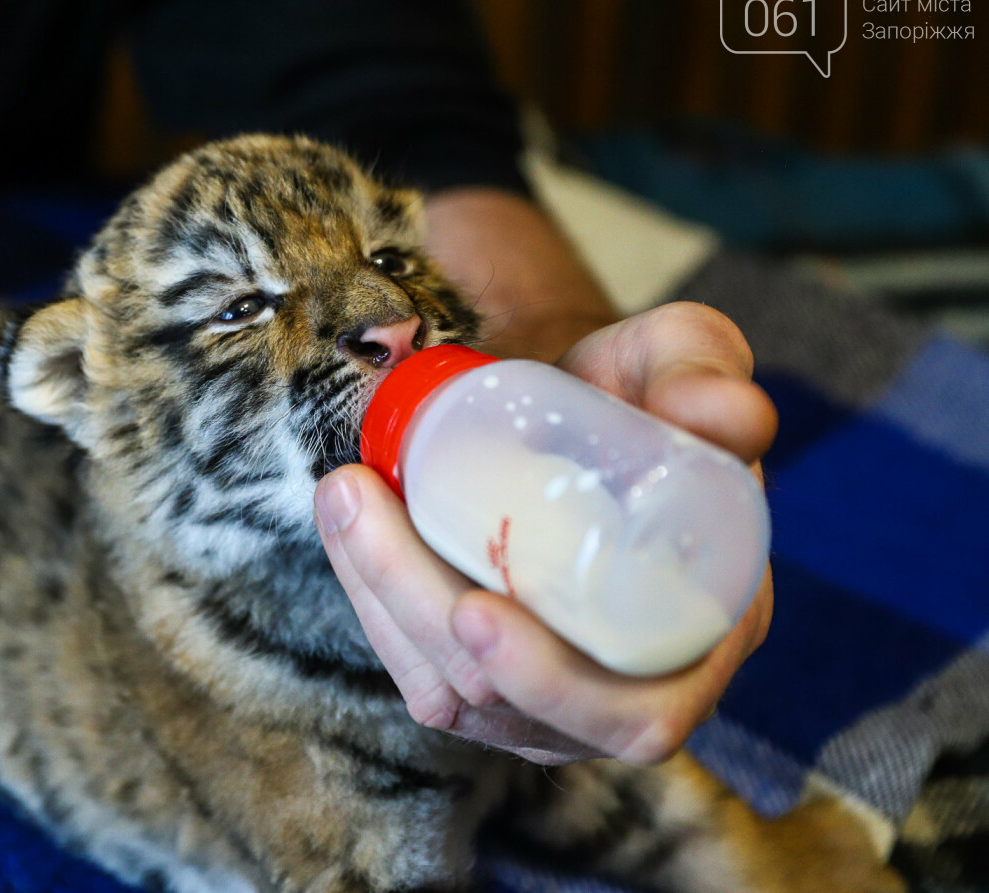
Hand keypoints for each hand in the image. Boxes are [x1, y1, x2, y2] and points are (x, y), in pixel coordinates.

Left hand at [316, 300, 775, 765]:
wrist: (581, 415)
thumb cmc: (639, 393)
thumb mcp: (682, 359)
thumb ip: (706, 369)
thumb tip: (727, 416)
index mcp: (706, 632)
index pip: (639, 711)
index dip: (553, 683)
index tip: (472, 609)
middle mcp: (629, 686)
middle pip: (511, 706)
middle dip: (420, 614)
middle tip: (359, 506)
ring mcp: (551, 698)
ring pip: (452, 697)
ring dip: (380, 600)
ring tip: (343, 494)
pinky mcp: (488, 683)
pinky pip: (421, 674)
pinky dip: (372, 604)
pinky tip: (347, 529)